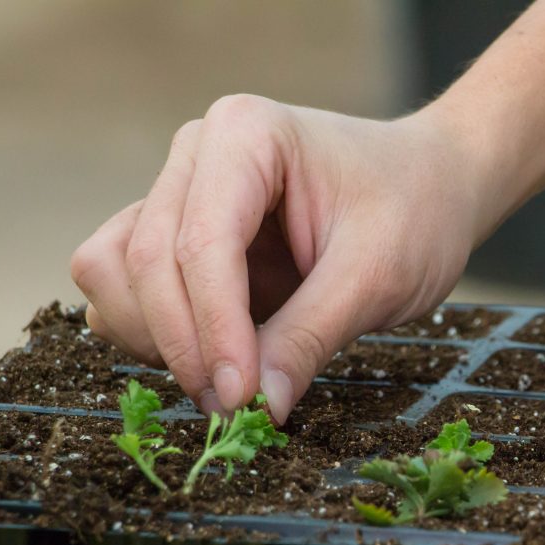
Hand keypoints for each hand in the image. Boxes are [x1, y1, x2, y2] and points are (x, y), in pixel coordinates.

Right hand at [71, 96, 490, 422]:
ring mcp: (181, 192)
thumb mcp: (378, 275)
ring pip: (113, 272)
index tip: (239, 397)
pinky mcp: (180, 234)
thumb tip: (259, 409)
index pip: (199, 243)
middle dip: (182, 344)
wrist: (431, 185)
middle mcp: (197, 155)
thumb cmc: (415, 209)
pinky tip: (211, 359)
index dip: (212, 329)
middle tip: (233, 407)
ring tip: (221, 380)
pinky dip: (153, 331)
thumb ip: (310, 337)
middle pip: (141, 260)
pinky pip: (128, 286)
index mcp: (246, 135)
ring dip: (152, 336)